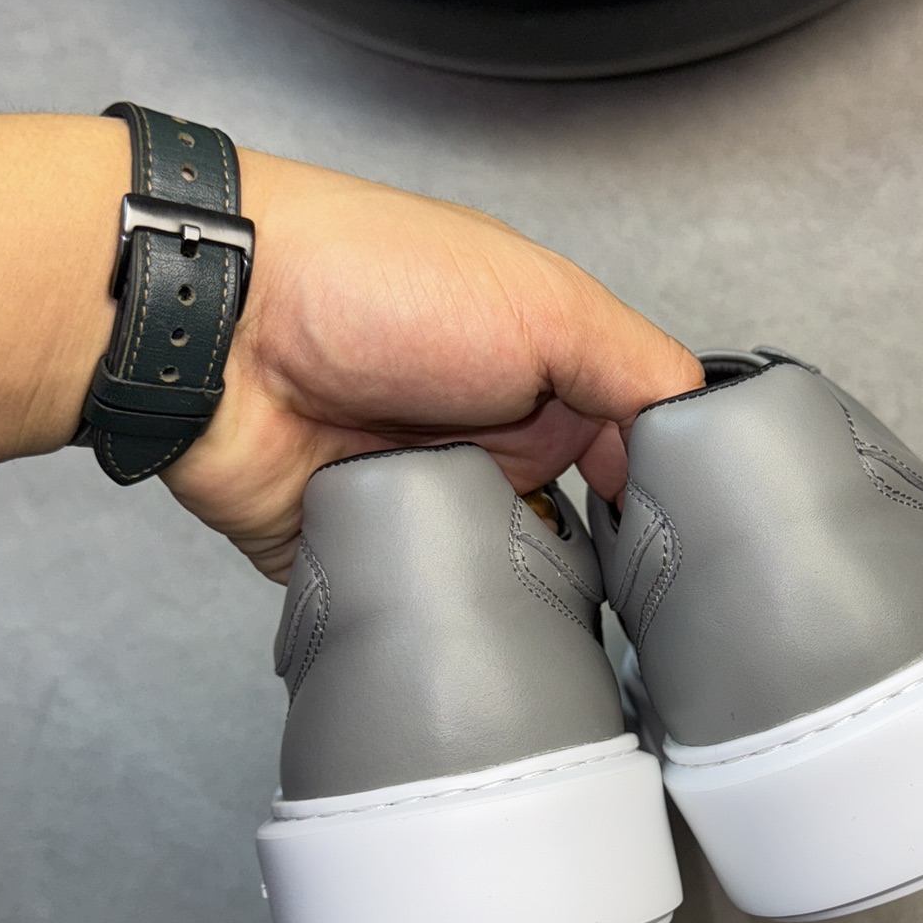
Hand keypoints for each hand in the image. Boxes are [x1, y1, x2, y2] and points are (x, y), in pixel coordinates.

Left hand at [162, 151, 703, 580]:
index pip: (621, 456)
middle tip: (610, 608)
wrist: (219, 326)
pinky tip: (450, 638)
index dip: (650, 504)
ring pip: (487, 585)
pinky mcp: (343, 552)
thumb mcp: (546, 303)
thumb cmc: (375, 284)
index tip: (678, 560)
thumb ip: (636, 369)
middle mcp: (477, 440)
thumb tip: (703, 438)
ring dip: (502, 598)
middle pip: (562, 534)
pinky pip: (399, 609)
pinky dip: (419, 621)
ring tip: (528, 621)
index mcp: (533, 376)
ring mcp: (411, 499)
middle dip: (582, 571)